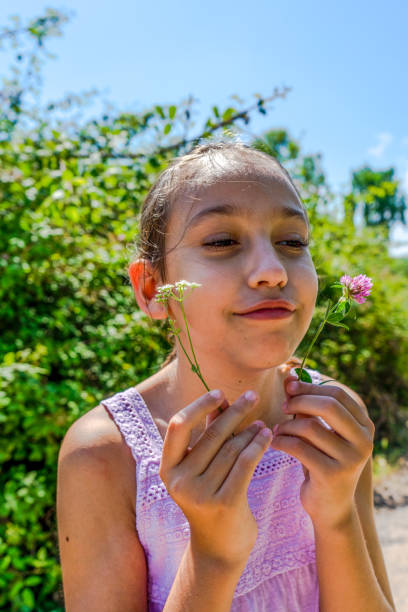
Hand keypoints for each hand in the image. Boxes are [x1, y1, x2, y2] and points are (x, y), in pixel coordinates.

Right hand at [159, 389, 271, 567]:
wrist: (220, 548)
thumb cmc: (211, 498)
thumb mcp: (202, 468)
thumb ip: (208, 435)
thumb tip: (221, 399)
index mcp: (167, 469)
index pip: (179, 426)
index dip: (200, 406)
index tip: (221, 393)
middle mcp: (180, 481)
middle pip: (211, 434)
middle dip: (234, 412)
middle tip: (252, 396)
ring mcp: (201, 494)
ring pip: (231, 448)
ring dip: (250, 430)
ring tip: (262, 422)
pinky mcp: (225, 502)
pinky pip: (245, 463)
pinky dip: (257, 445)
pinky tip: (266, 436)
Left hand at [270, 378, 374, 529]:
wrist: (330, 507)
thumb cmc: (321, 460)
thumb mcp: (319, 431)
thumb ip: (308, 405)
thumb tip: (289, 374)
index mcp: (364, 426)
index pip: (337, 394)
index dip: (310, 386)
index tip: (289, 386)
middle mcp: (364, 441)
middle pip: (328, 406)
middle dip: (300, 401)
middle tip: (283, 406)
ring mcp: (351, 458)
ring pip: (310, 427)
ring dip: (287, 425)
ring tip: (277, 429)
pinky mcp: (333, 474)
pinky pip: (299, 447)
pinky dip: (281, 441)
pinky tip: (274, 441)